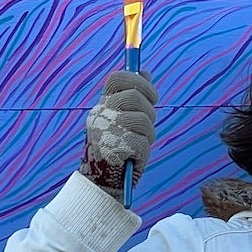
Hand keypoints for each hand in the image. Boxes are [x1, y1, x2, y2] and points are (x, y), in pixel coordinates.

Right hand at [79, 71, 157, 201]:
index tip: (150, 94)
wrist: (103, 180)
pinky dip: (145, 148)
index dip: (138, 81)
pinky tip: (135, 155)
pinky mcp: (118, 147)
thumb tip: (144, 72)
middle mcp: (101, 114)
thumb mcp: (123, 116)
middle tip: (149, 119)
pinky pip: (144, 140)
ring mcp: (108, 130)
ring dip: (148, 131)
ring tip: (139, 141)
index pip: (117, 78)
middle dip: (149, 107)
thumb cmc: (118, 145)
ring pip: (144, 118)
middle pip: (134, 96)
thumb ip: (133, 93)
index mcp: (102, 105)